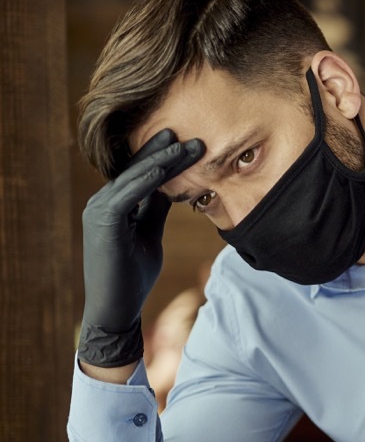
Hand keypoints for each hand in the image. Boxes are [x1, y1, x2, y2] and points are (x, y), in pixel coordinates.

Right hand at [78, 130, 203, 367]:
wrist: (116, 308)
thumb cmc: (133, 275)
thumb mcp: (149, 234)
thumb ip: (155, 209)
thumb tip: (172, 187)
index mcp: (113, 205)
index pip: (141, 175)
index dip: (163, 158)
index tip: (188, 143)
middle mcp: (102, 202)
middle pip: (137, 170)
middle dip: (163, 151)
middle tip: (189, 133)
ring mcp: (99, 211)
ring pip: (134, 177)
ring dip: (162, 160)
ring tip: (187, 145)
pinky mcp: (102, 222)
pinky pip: (127, 194)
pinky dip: (147, 180)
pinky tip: (166, 167)